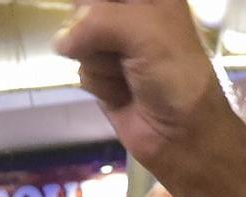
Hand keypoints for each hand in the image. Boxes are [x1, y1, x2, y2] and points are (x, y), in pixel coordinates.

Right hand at [52, 0, 230, 168]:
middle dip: (96, 31)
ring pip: (78, 40)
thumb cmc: (175, 75)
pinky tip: (122, 94)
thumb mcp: (143, 31)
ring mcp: (115, 46)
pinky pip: (81, 70)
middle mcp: (131, 14)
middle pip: (84, 7)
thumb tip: (61, 42)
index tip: (100, 22)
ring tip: (129, 76)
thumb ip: (97, 20)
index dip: (96, 5)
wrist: (183, 135)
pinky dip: (100, 85)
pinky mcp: (103, 76)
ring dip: (102, 63)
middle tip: (123, 49)